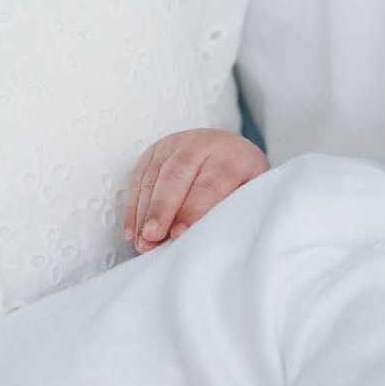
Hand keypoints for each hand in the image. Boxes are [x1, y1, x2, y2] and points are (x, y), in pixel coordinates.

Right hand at [123, 130, 267, 252]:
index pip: (209, 184)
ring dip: (144, 211)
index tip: (179, 234)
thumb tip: (213, 238)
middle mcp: (200, 144)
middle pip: (176, 175)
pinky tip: (133, 231)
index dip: (192, 210)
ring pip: (153, 176)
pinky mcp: (153, 151)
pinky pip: (138, 177)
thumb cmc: (241, 180)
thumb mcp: (251, 192)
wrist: (229, 149)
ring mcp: (173, 144)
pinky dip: (132, 207)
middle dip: (162, 208)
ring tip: (142, 241)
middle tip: (153, 236)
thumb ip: (234, 210)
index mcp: (230, 155)